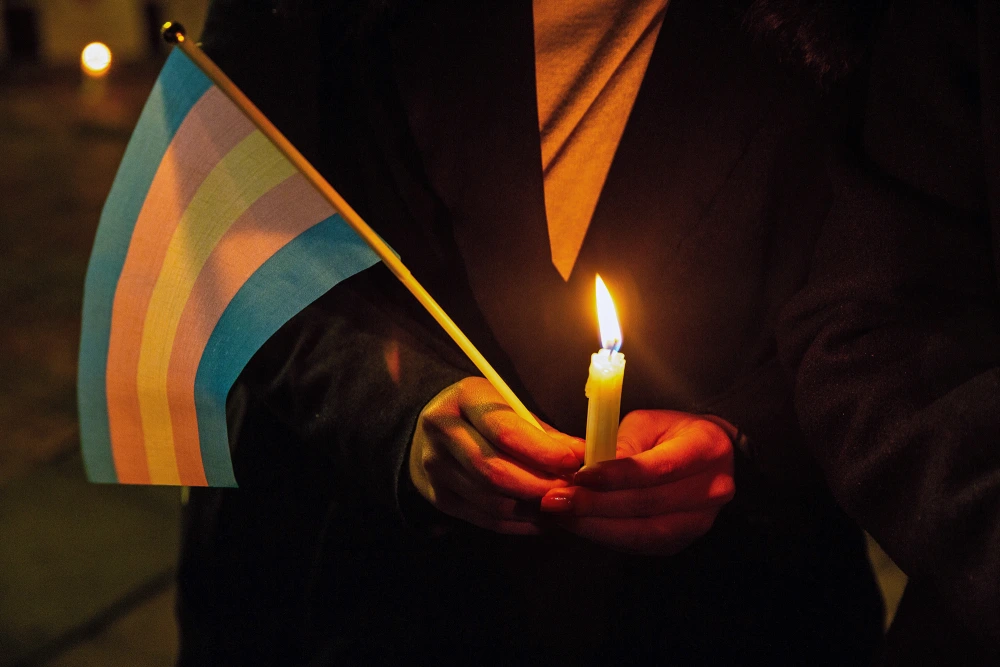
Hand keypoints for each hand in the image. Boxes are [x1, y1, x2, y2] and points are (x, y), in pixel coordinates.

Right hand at [409, 377, 584, 534]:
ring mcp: (435, 468)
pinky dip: (520, 523)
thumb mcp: (509, 406)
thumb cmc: (482, 414)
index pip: (504, 431)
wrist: (433, 429)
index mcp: (464, 398)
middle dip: (540, 485)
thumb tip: (580, 455)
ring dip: (533, 508)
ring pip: (492, 501)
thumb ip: (542, 432)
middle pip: (495, 471)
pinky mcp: (438, 497)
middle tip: (572, 489)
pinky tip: (543, 518)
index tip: (574, 461)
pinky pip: (486, 519)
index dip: (543, 451)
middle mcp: (442, 432)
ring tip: (562, 504)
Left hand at [540, 410, 734, 554]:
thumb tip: (589, 472)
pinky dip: (605, 536)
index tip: (579, 476)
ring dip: (596, 526)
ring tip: (561, 516)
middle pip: (648, 505)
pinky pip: (640, 544)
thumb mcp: (646, 423)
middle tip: (557, 500)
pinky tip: (579, 525)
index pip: (658, 468)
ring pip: (643, 532)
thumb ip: (621, 445)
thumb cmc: (669, 433)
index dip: (616, 475)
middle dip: (596, 505)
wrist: (705, 458)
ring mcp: (699, 521)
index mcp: (706, 448)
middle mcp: (711, 489)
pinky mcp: (681, 541)